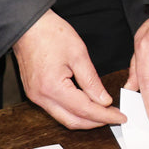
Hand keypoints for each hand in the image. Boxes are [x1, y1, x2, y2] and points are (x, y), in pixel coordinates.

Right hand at [13, 10, 124, 129]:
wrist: (27, 26)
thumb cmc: (50, 34)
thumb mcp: (78, 54)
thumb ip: (92, 81)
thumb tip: (104, 100)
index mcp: (53, 87)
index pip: (85, 110)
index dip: (105, 115)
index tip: (120, 117)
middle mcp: (41, 97)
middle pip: (73, 121)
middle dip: (96, 122)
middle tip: (115, 117)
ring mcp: (36, 97)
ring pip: (63, 118)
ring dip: (85, 119)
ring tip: (104, 112)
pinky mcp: (34, 93)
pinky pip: (56, 109)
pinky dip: (73, 111)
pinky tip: (86, 105)